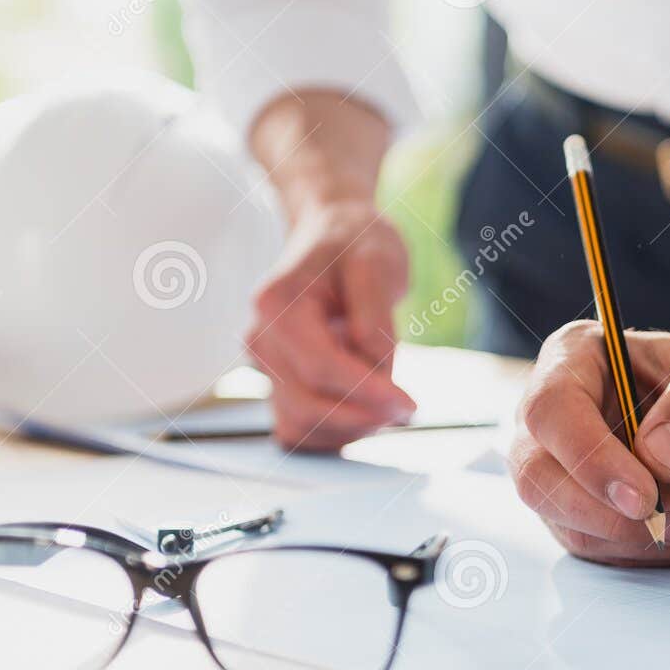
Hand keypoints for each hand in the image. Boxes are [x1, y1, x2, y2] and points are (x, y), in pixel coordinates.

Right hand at [246, 200, 416, 449]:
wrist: (333, 236)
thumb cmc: (357, 244)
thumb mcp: (378, 261)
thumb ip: (376, 314)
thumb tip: (376, 366)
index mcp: (277, 303)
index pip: (319, 366)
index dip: (367, 393)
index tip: (409, 405)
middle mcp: (260, 337)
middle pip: (307, 405)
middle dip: (363, 417)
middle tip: (408, 408)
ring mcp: (263, 365)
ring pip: (301, 426)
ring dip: (351, 428)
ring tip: (389, 399)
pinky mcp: (276, 385)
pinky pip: (299, 430)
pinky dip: (335, 432)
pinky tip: (367, 409)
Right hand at [510, 322, 669, 565]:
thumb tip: (660, 450)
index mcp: (578, 358)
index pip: (551, 410)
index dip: (589, 457)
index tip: (644, 496)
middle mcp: (558, 417)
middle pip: (539, 478)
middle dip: (612, 516)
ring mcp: (565, 473)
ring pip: (576, 527)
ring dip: (653, 540)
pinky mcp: (586, 519)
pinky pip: (610, 552)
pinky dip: (668, 552)